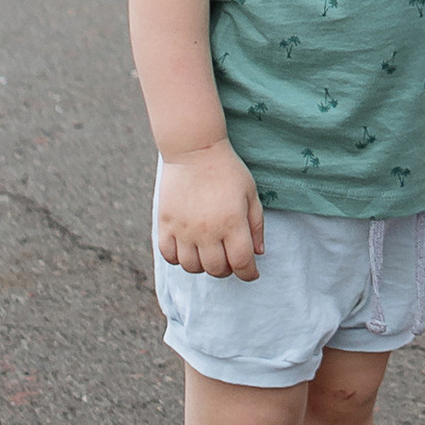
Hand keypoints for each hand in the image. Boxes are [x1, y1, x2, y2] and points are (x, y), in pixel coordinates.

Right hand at [154, 141, 264, 280]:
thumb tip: (258, 254)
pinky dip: (178, 258)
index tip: (251, 273)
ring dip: (203, 266)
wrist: (194, 150)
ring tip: (209, 253)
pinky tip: (188, 248)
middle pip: (217, 269)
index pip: (242, 263)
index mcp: (232, 223)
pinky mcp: (166, 223)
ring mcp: (184, 229)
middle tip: (230, 259)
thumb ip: (256, 225)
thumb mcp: (250, 194)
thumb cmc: (227, 170)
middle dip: (228, 269)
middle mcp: (208, 230)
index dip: (249, 274)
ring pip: (192, 267)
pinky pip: (169, 255)